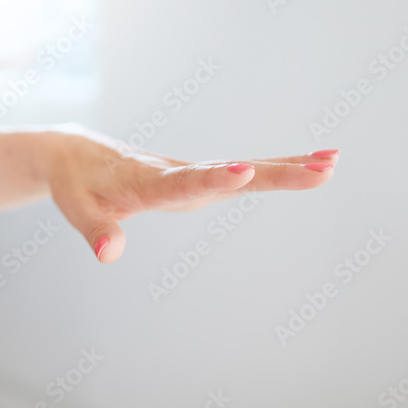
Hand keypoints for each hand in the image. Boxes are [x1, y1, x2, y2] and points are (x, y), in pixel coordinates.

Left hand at [46, 127, 338, 262]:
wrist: (75, 153)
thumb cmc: (77, 184)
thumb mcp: (77, 209)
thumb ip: (96, 231)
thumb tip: (109, 254)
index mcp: (146, 182)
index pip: (183, 182)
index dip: (212, 179)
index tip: (242, 169)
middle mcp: (175, 173)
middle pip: (229, 174)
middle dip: (273, 172)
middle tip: (321, 169)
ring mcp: (189, 173)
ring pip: (243, 169)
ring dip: (285, 167)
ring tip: (332, 164)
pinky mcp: (196, 176)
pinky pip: (240, 172)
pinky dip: (274, 167)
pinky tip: (312, 165)